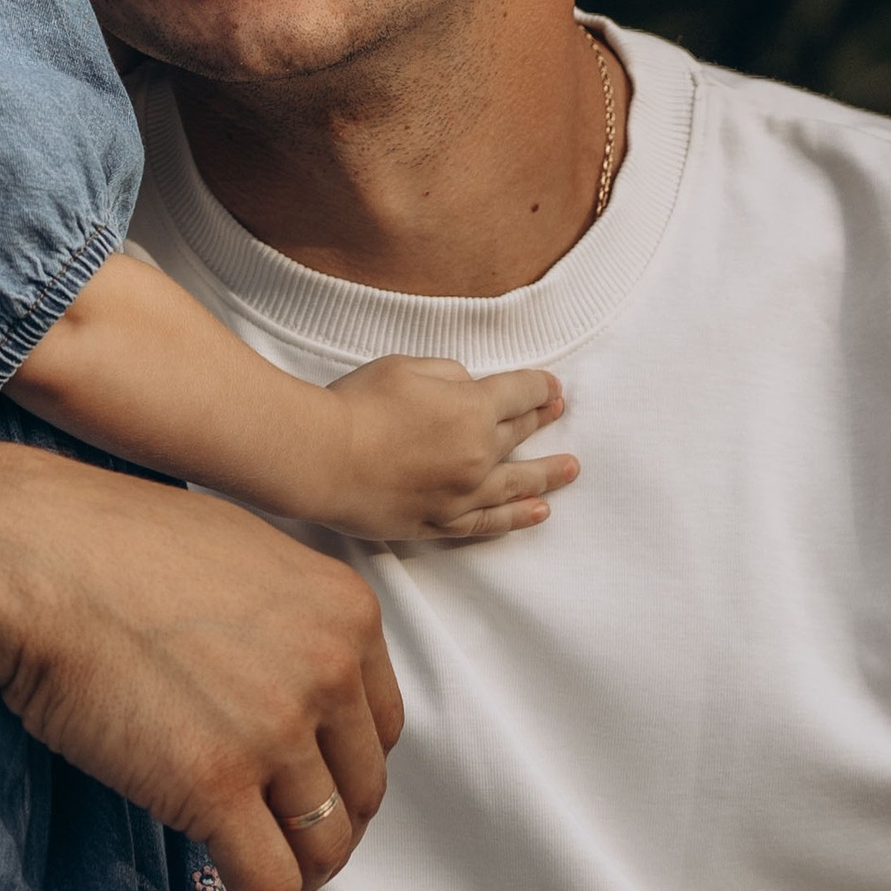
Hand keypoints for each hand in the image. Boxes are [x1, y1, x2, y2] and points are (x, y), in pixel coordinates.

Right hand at [0, 454, 407, 890]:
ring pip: (322, 848)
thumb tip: (287, 679)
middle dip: (323, 833)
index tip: (308, 796)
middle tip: (280, 851)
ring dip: (295, 884)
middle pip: (359, 792)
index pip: (381, 727)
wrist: (29, 560)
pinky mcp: (216, 785)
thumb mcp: (238, 554)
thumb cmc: (107, 545)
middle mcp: (330, 670)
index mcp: (344, 612)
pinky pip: (269, 884)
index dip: (345, 775)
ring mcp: (278, 730)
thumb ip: (286, 617)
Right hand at [314, 357, 575, 542]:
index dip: (540, 387)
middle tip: (559, 413)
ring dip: (547, 475)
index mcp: (472, 410)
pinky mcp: (438, 523)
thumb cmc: (357, 405)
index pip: (520, 393)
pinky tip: (537, 513)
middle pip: (520, 435)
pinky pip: (487, 523)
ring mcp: (460, 495)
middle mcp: (477, 456)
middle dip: (542, 419)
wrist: (320, 458)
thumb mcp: (406, 367)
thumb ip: (449, 374)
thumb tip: (469, 386)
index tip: (551, 387)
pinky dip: (515, 518)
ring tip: (571, 469)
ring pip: (516, 485)